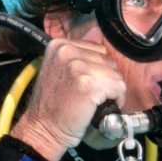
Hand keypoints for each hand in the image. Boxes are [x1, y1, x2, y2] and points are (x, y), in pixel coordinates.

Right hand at [10, 38, 125, 160]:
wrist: (42, 129)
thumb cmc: (52, 105)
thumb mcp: (59, 70)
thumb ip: (78, 51)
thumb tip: (96, 31)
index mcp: (59, 45)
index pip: (97, 48)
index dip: (96, 70)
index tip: (83, 83)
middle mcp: (67, 51)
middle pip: (108, 60)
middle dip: (104, 79)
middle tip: (86, 95)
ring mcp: (77, 67)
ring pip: (115, 74)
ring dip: (109, 91)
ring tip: (91, 101)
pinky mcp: (88, 84)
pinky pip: (118, 87)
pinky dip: (115, 100)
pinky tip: (98, 107)